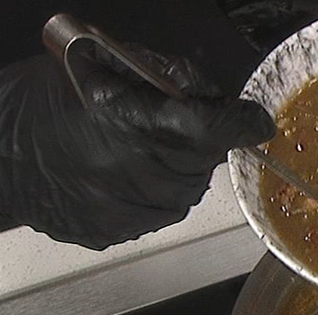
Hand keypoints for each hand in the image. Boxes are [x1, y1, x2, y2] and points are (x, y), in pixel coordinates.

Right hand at [0, 44, 274, 249]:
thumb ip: (164, 73)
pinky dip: (156, 194)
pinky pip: (160, 213)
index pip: (206, 125)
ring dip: (179, 170)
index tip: (258, 122)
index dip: (239, 123)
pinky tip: (124, 177)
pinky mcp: (115, 230)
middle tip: (169, 128)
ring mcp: (122, 206)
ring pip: (187, 191)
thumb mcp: (99, 63)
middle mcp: (127, 168)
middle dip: (199, 142)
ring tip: (139, 152)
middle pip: (201, 160)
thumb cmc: (41, 102)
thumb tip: (210, 92)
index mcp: (123, 118)